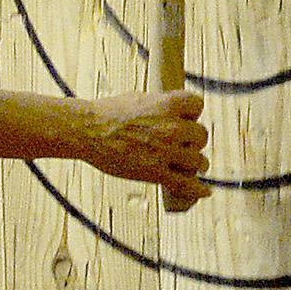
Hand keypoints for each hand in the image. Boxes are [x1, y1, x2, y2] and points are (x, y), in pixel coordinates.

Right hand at [78, 90, 211, 209]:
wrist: (86, 131)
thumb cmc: (108, 113)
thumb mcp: (138, 98)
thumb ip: (161, 105)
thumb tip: (175, 112)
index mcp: (167, 104)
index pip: (197, 105)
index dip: (192, 113)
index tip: (187, 119)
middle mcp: (171, 127)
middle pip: (201, 135)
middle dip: (193, 140)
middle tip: (183, 144)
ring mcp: (166, 151)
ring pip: (199, 160)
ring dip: (196, 163)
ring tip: (192, 165)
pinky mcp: (156, 172)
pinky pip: (187, 184)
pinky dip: (197, 189)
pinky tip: (204, 191)